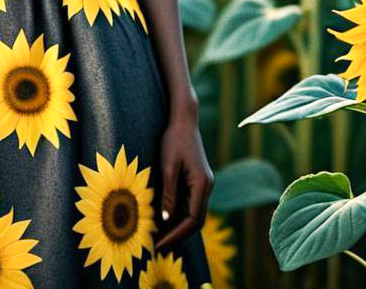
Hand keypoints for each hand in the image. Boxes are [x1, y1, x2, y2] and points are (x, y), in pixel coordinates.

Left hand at [154, 112, 212, 253]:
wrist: (184, 119)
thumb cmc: (174, 139)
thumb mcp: (167, 165)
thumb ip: (168, 191)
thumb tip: (166, 219)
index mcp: (202, 183)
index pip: (193, 219)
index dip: (176, 234)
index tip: (160, 243)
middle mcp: (206, 186)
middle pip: (196, 221)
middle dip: (178, 235)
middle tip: (158, 245)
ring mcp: (203, 184)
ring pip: (194, 213)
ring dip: (178, 226)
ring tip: (158, 236)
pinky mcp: (197, 180)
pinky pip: (190, 203)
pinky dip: (179, 214)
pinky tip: (163, 219)